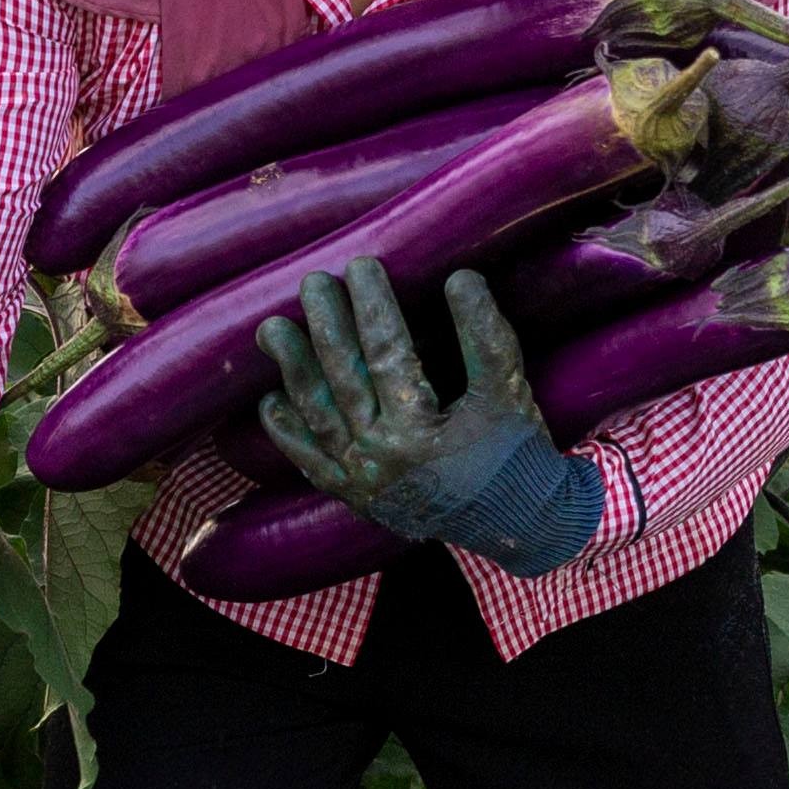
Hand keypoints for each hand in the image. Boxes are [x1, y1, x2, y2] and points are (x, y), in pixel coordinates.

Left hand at [254, 260, 604, 573]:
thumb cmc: (516, 452)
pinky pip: (309, 462)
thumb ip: (486, 336)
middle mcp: (380, 458)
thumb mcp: (507, 391)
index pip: (387, 352)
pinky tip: (271, 400)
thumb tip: (460, 277)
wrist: (517, 522)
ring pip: (317, 416)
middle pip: (341, 379)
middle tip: (312, 281)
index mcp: (418, 431)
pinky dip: (287, 434)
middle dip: (325, 325)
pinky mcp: (353, 496)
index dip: (372, 305)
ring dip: (292, 370)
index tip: (362, 265)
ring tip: (271, 329)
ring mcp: (360, 480)